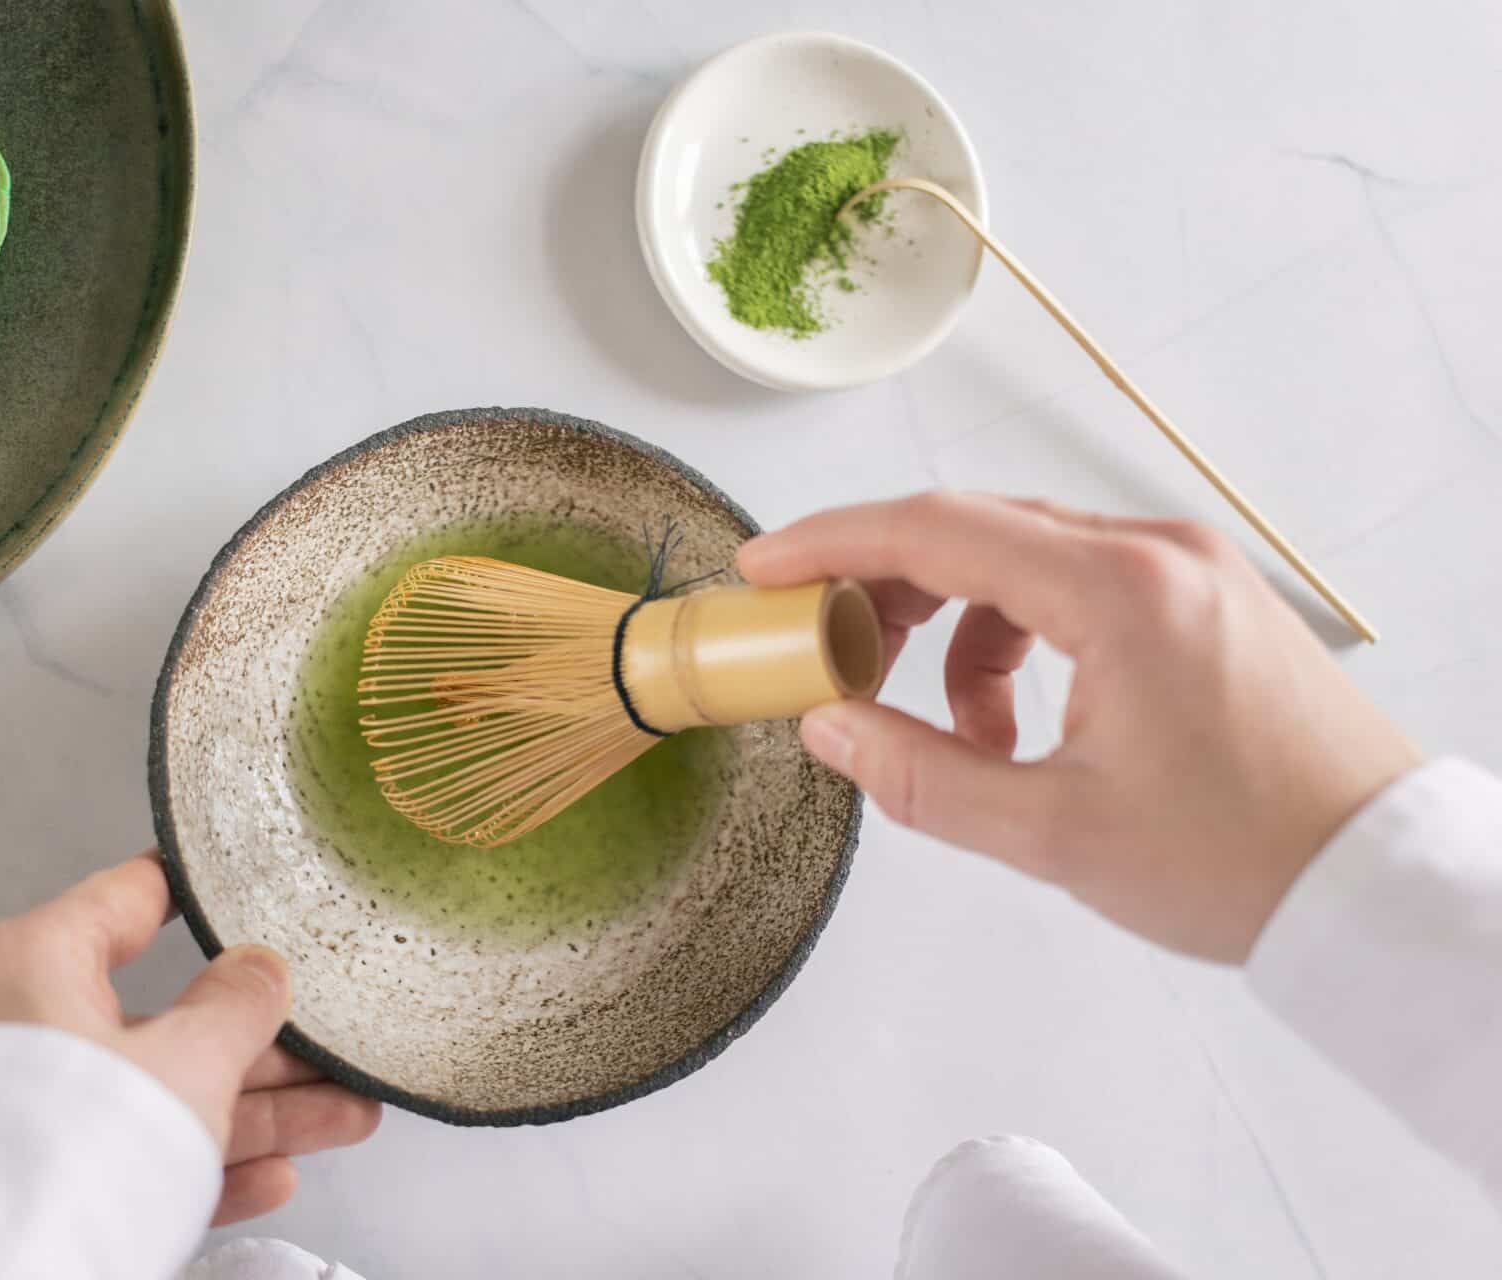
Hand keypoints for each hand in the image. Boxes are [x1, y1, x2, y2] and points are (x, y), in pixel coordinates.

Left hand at [0, 853, 381, 1223]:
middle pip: (165, 1019)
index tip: (251, 888)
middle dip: (264, 1044)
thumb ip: (236, 1009)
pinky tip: (273, 1176)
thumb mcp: (185, 1063)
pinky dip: (202, 1164)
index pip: (129, 900)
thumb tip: (260, 970)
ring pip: (159, 1095)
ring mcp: (22, 1107)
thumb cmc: (62, 1154)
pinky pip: (132, 1155)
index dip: (203, 895)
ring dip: (258, 1111)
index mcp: (31, 961)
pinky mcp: (32, 1178)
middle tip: (330, 1044)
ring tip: (343, 1117)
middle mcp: (14, 1025)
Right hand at [740, 493, 1420, 962]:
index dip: (831, 544)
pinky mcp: (1203, 595)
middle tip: (828, 654)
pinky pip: (1075, 586)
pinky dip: (1022, 640)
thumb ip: (920, 775)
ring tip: (962, 739)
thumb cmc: (1240, 860)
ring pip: (1022, 559)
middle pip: (974, 530)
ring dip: (960, 633)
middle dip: (886, 589)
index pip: (936, 529)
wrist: (1375, 880)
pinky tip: (1022, 726)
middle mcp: (1156, 551)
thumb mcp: (1054, 834)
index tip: (761, 569)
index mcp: (1121, 591)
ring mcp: (1187, 566)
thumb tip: (828, 727)